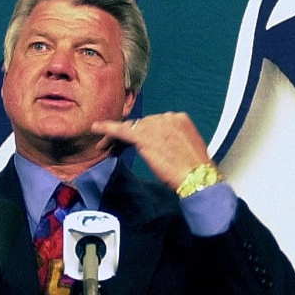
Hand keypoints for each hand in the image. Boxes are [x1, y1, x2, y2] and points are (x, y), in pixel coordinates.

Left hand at [91, 112, 211, 189]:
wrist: (198, 177)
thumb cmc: (195, 171)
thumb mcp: (186, 150)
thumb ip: (172, 143)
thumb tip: (161, 147)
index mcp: (179, 119)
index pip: (153, 123)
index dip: (141, 133)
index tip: (133, 142)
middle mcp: (167, 117)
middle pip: (140, 124)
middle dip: (127, 136)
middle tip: (113, 147)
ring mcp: (155, 125)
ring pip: (130, 127)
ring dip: (116, 137)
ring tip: (104, 146)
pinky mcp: (144, 136)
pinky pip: (121, 130)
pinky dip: (107, 129)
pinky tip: (96, 128)